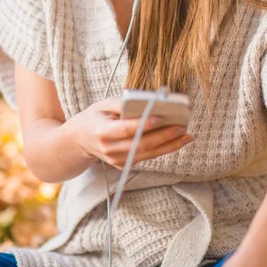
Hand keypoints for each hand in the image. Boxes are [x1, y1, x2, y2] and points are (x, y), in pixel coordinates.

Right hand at [71, 97, 194, 169]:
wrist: (79, 140)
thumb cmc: (95, 117)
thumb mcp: (103, 104)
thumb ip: (124, 103)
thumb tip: (148, 101)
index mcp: (102, 132)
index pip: (125, 129)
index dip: (143, 124)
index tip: (160, 116)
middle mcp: (109, 149)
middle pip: (141, 144)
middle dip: (164, 136)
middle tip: (182, 126)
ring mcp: (117, 160)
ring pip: (148, 154)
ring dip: (170, 145)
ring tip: (187, 135)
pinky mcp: (124, 165)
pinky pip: (147, 157)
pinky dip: (164, 149)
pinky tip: (179, 141)